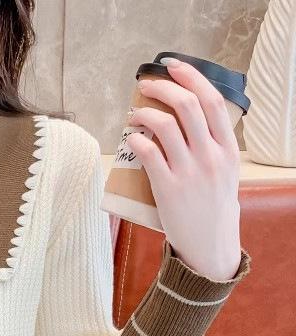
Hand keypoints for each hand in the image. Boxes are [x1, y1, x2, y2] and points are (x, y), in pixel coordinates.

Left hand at [126, 57, 242, 279]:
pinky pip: (149, 153)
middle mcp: (211, 156)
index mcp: (228, 149)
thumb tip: (187, 121)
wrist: (210, 246)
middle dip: (163, 89)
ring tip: (134, 115)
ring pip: (166, 126)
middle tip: (146, 86)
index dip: (192, 77)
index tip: (173, 66)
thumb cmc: (213, 208)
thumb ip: (212, 146)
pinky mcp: (168, 189)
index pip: (212, 101)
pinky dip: (137, 139)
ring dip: (145, 114)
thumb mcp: (225, 172)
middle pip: (188, 106)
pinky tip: (132, 139)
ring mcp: (190, 172)